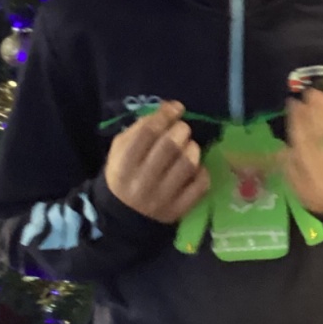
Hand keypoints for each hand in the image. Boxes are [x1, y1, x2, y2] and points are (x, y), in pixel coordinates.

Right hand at [105, 102, 209, 222]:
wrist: (123, 215)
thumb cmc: (124, 173)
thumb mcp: (120, 149)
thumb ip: (140, 127)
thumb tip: (169, 108)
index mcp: (123, 165)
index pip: (147, 133)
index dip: (165, 115)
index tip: (176, 108)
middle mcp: (142, 182)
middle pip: (170, 146)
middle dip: (181, 130)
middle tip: (182, 129)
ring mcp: (161, 199)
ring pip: (188, 165)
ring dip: (193, 149)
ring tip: (189, 147)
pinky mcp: (178, 210)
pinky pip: (200, 185)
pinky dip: (202, 171)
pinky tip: (195, 168)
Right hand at [283, 89, 322, 215]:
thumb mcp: (301, 191)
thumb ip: (291, 170)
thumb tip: (282, 149)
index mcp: (313, 169)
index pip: (303, 138)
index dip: (297, 119)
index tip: (292, 104)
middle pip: (320, 128)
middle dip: (311, 109)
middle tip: (304, 95)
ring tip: (316, 94)